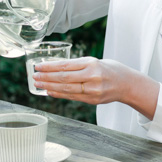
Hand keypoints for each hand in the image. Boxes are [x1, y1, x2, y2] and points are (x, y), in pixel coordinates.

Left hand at [31, 57, 159, 116]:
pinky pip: (72, 97)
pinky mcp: (92, 100)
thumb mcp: (94, 61)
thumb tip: (54, 67)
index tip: (38, 66)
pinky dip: (59, 94)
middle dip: (46, 78)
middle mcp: (92, 77)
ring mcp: (92, 90)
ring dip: (49, 87)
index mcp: (92, 64)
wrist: (127, 84)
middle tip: (34, 76)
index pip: (65, 66)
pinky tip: (50, 92)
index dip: (49, 67)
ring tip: (38, 84)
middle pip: (64, 78)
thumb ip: (76, 65)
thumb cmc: (109, 69)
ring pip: (66, 89)